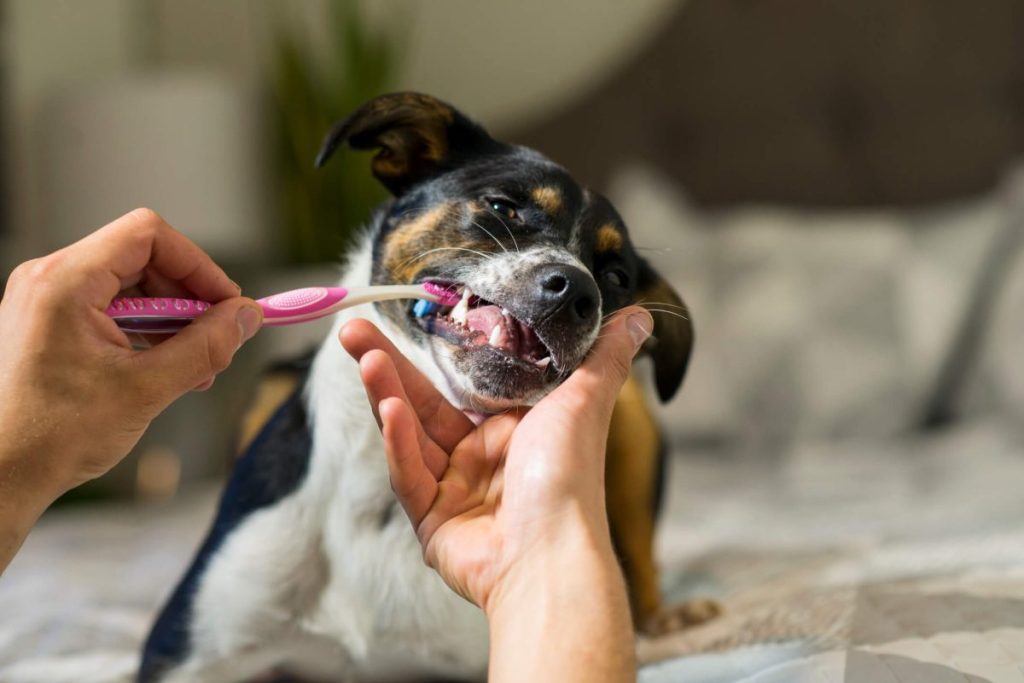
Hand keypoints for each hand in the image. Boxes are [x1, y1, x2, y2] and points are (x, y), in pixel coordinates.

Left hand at [0, 209, 262, 558]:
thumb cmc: (48, 437)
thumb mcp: (146, 389)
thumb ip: (205, 347)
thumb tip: (245, 318)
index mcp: (64, 283)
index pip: (148, 235)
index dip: (198, 265)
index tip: (227, 303)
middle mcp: (50, 281)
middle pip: (142, 258)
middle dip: (188, 298)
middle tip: (216, 339)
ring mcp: (46, 302)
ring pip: (130, 286)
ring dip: (171, 320)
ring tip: (192, 366)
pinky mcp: (48, 325)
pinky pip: (110, 309)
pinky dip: (145, 333)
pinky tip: (162, 370)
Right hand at [340, 307, 651, 610]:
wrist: (553, 555)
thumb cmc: (571, 480)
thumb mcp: (586, 401)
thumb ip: (604, 355)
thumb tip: (640, 315)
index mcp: (513, 429)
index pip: (463, 382)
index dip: (434, 351)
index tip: (408, 318)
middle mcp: (482, 456)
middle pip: (425, 403)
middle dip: (389, 366)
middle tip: (355, 330)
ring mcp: (455, 489)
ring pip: (411, 434)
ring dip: (387, 395)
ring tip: (365, 357)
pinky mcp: (432, 520)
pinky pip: (410, 476)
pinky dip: (400, 444)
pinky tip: (389, 410)